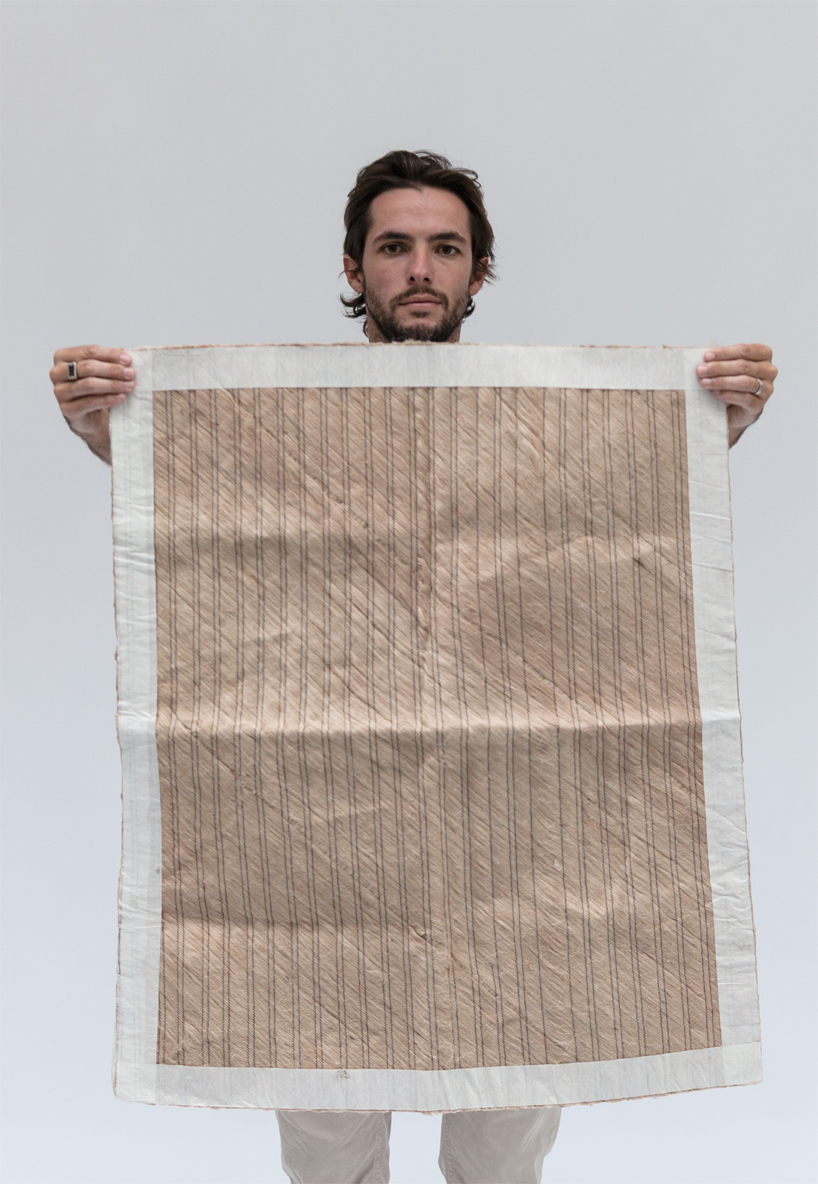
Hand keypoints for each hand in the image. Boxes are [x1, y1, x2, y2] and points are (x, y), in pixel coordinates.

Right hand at [50, 345, 134, 463]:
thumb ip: (110, 361)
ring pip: (89, 384)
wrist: (89, 416)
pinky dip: (108, 399)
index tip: (128, 359)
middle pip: (88, 367)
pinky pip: (89, 402)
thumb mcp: (101, 371)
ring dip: (112, 384)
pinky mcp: (67, 409)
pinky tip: (121, 397)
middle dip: (113, 370)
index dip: (110, 354)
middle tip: (131, 374)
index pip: (89, 351)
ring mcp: (60, 392)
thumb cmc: (95, 388)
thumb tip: (126, 355)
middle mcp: (56, 373)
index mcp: (63, 357)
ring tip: (129, 386)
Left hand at [696, 344, 776, 447]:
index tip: (705, 356)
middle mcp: (769, 370)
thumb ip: (718, 358)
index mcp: (763, 355)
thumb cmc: (728, 382)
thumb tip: (701, 352)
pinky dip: (727, 394)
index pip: (745, 350)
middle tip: (700, 370)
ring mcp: (767, 389)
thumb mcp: (724, 367)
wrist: (732, 410)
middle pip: (744, 366)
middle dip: (719, 367)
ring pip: (745, 382)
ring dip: (722, 381)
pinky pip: (744, 398)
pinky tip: (714, 393)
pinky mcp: (758, 406)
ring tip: (704, 382)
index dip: (724, 352)